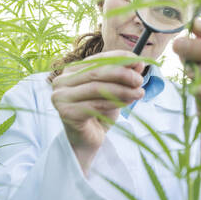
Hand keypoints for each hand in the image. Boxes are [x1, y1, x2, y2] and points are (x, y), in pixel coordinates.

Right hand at [51, 50, 144, 172]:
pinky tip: (128, 102)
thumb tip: (138, 62)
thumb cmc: (99, 113)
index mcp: (71, 70)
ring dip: (122, 89)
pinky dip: (115, 102)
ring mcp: (61, 97)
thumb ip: (123, 76)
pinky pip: (95, 104)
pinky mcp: (66, 112)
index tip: (139, 61)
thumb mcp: (113, 90)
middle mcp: (61, 81)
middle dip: (122, 74)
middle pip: (97, 71)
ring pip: (97, 88)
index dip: (120, 58)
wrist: (87, 141)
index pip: (98, 59)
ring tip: (139, 93)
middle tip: (140, 80)